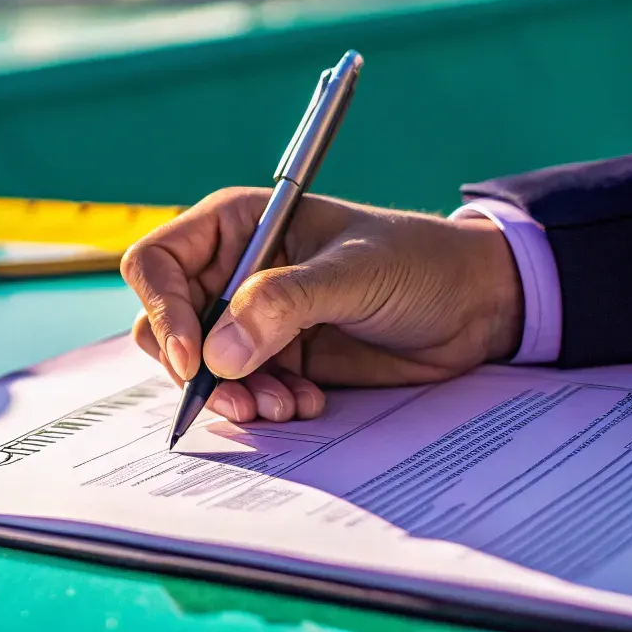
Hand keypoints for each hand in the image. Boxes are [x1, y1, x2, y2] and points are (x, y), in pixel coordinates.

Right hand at [121, 188, 522, 423]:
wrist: (472, 304)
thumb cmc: (416, 260)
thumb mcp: (353, 272)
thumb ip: (285, 302)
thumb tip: (216, 353)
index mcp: (236, 224)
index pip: (159, 263)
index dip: (161, 309)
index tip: (191, 359)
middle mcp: (233, 269)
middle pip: (167, 322)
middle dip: (195, 368)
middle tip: (241, 400)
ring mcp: (252, 316)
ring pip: (202, 366)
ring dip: (232, 396)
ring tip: (285, 407)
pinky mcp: (276, 355)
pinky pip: (241, 389)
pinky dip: (262, 404)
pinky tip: (305, 403)